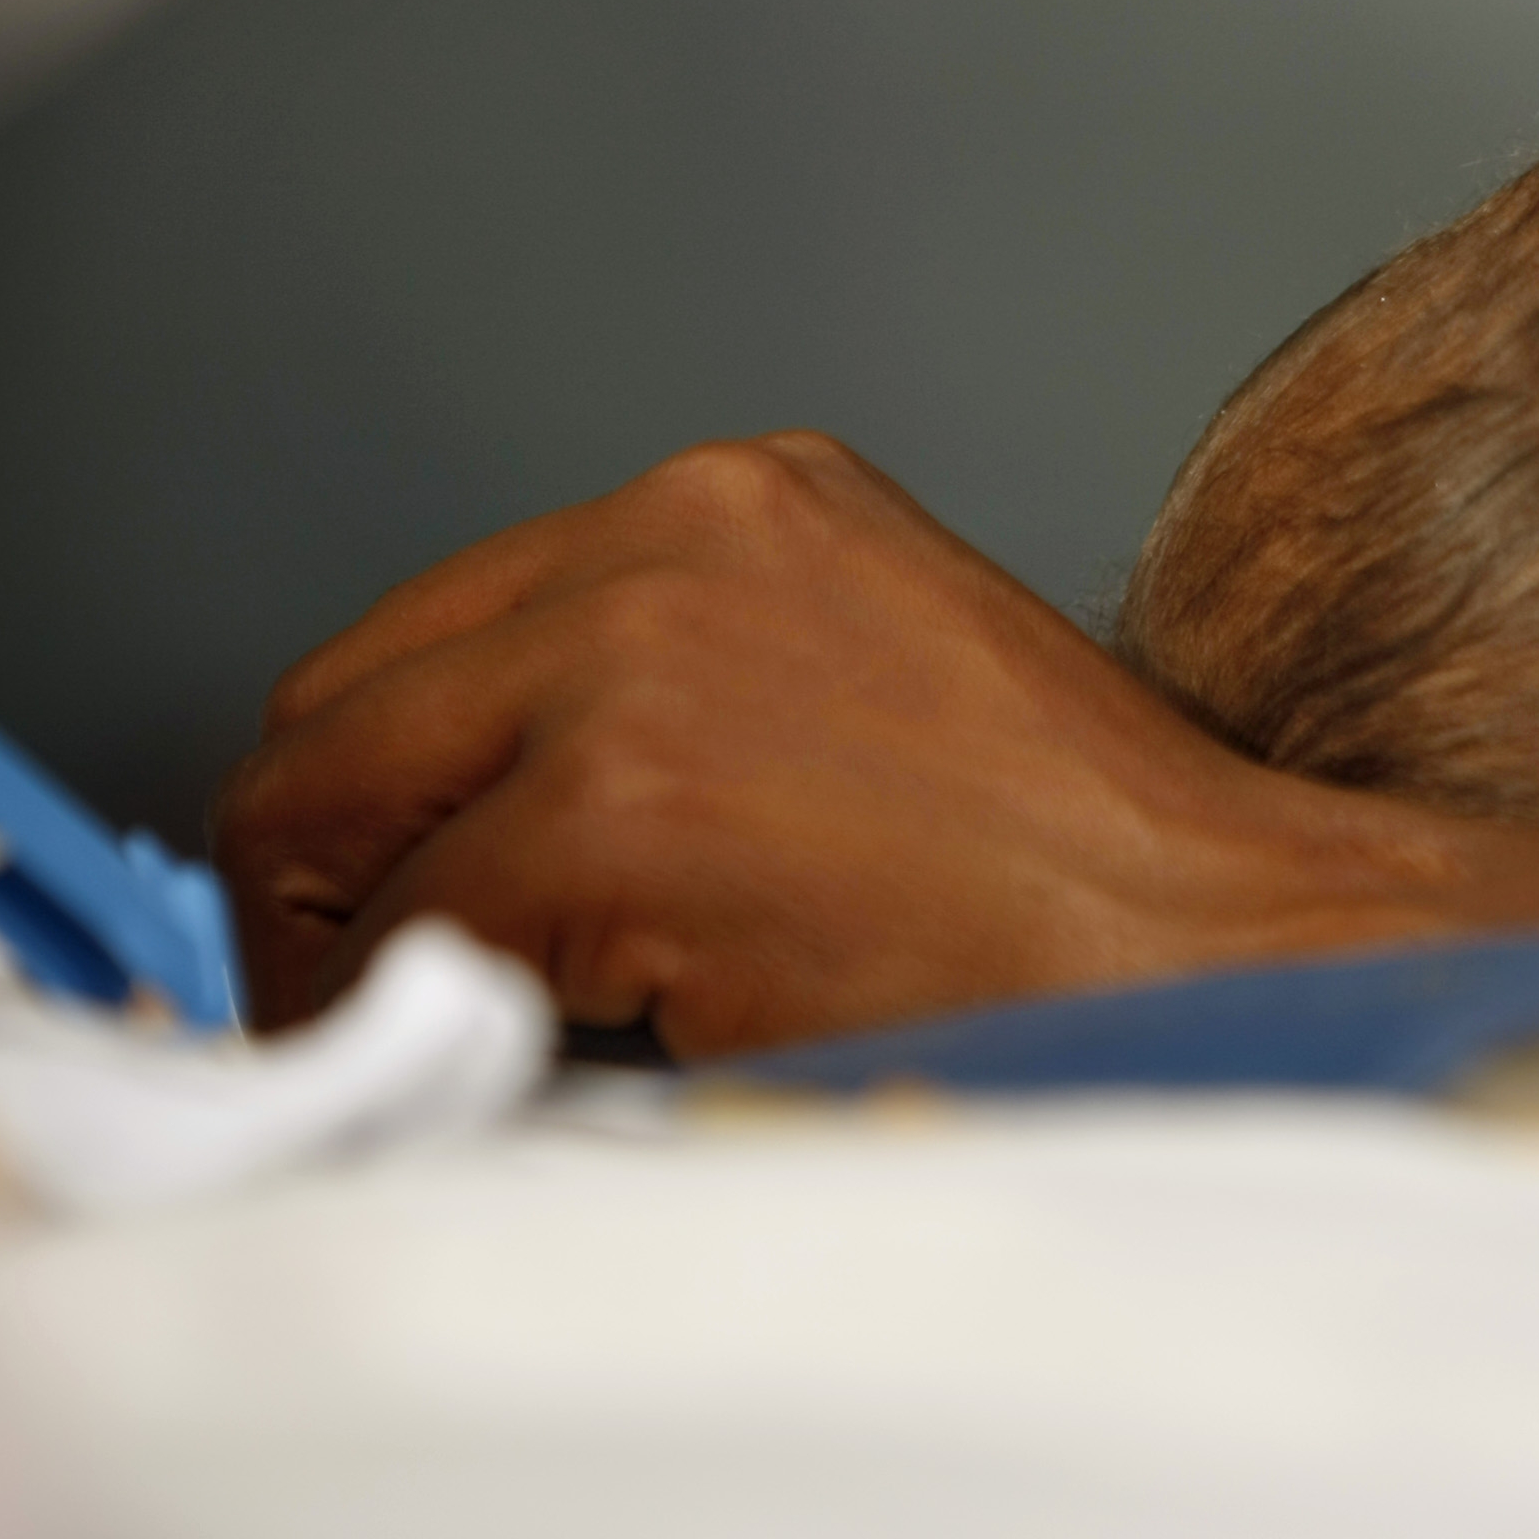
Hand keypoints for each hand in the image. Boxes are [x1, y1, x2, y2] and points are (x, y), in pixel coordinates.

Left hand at [215, 433, 1459, 1053]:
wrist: (1209, 936)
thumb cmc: (1071, 861)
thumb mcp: (869, 663)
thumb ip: (679, 674)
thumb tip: (477, 804)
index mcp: (743, 492)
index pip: (436, 628)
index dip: (387, 783)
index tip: (397, 883)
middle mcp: (673, 536)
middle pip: (342, 709)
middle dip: (330, 871)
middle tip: (378, 985)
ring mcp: (633, 663)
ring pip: (336, 826)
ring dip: (369, 956)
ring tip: (478, 1030)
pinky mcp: (614, 807)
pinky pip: (410, 942)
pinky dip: (434, 1022)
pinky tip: (558, 1046)